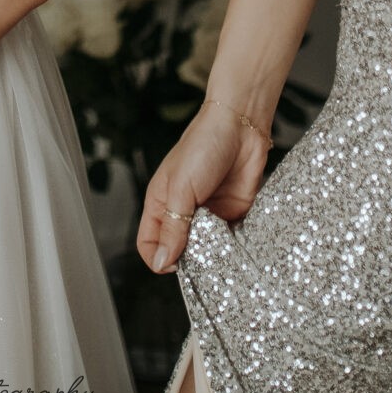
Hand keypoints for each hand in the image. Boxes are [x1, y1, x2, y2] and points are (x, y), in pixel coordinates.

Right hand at [138, 99, 273, 273]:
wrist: (242, 127)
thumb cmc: (203, 147)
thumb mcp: (181, 188)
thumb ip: (173, 227)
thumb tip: (162, 262)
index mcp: (161, 204)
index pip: (150, 243)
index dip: (158, 258)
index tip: (176, 265)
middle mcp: (183, 213)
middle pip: (178, 250)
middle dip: (188, 259)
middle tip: (202, 258)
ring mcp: (209, 215)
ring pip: (206, 248)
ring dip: (213, 254)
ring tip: (221, 251)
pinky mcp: (233, 214)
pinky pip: (230, 240)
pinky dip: (234, 246)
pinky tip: (238, 244)